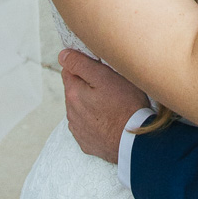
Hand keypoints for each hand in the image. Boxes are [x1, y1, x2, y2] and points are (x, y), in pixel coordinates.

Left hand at [60, 48, 148, 164]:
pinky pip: (87, 125)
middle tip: (110, 86)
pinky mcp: (87, 142)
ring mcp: (78, 129)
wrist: (135, 142)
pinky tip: (109, 120)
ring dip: (90, 103)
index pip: (68, 70)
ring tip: (111, 104)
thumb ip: (81, 64)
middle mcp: (71, 112)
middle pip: (75, 90)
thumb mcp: (105, 77)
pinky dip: (95, 120)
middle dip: (87, 85)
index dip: (83, 65)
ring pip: (80, 108)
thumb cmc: (125, 107)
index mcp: (73, 94)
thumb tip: (63, 55)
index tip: (98, 67)